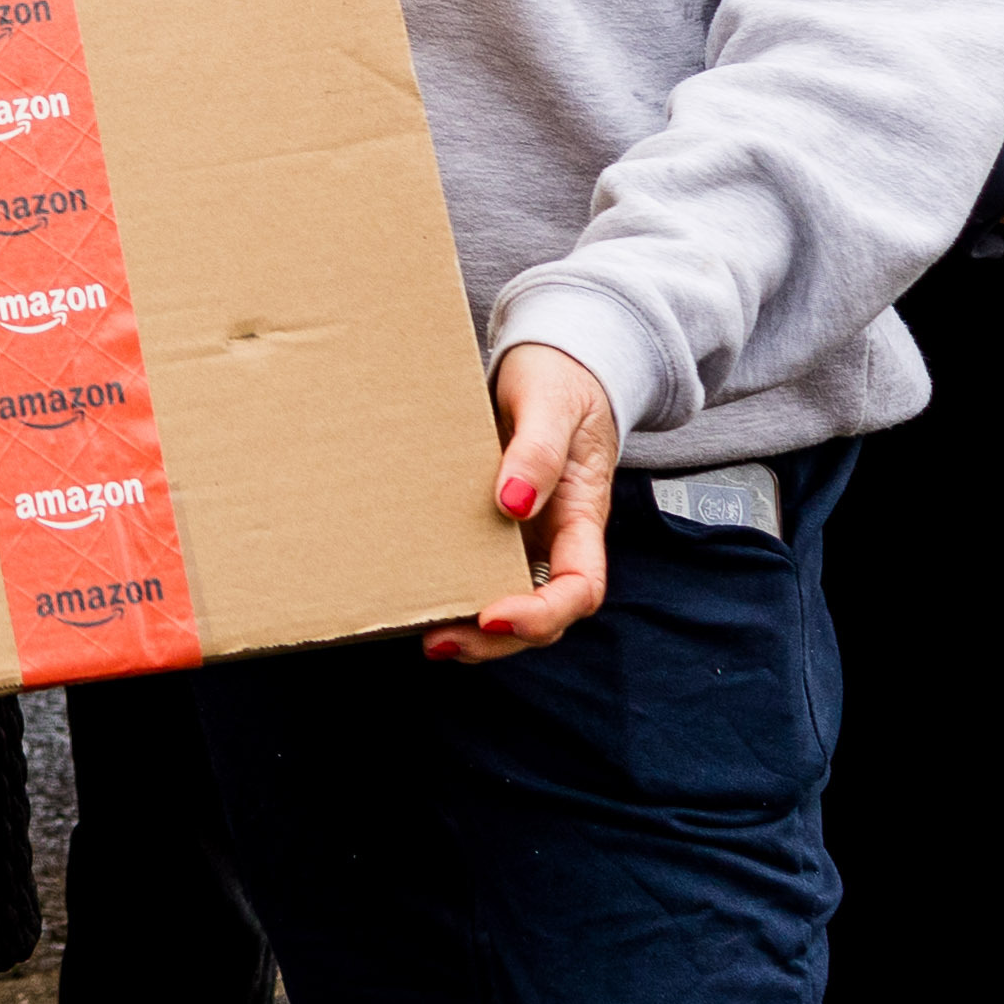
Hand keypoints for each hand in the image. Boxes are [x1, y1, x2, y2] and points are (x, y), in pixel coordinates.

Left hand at [426, 343, 617, 664]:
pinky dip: (454, 590)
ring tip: (425, 635)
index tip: (496, 616)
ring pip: (508, 600)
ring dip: (472, 629)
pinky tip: (421, 598)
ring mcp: (525, 536)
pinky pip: (478, 568)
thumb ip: (538, 449)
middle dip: (497, 640)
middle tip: (441, 642)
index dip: (543, 614)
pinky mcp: (491, 525)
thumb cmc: (562, 380)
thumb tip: (513, 502)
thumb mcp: (553, 403)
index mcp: (582, 515)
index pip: (580, 588)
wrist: (552, 362)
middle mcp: (556, 537)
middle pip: (543, 614)